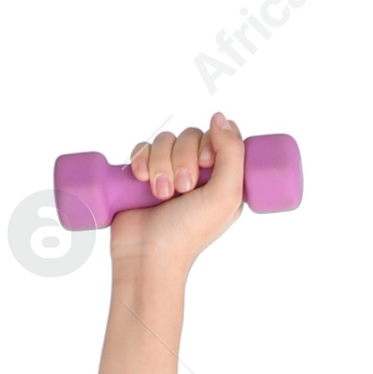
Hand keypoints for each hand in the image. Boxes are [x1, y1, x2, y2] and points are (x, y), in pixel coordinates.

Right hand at [109, 113, 246, 270]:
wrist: (147, 255)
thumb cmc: (188, 234)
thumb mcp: (225, 197)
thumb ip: (232, 154)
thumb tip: (219, 118)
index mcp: (222, 180)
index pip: (221, 136)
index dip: (212, 142)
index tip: (206, 163)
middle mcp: (197, 174)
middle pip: (191, 135)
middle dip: (183, 159)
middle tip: (182, 190)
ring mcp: (169, 173)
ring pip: (165, 140)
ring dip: (160, 164)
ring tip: (160, 194)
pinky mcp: (144, 174)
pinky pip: (142, 147)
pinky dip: (140, 160)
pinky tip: (140, 180)